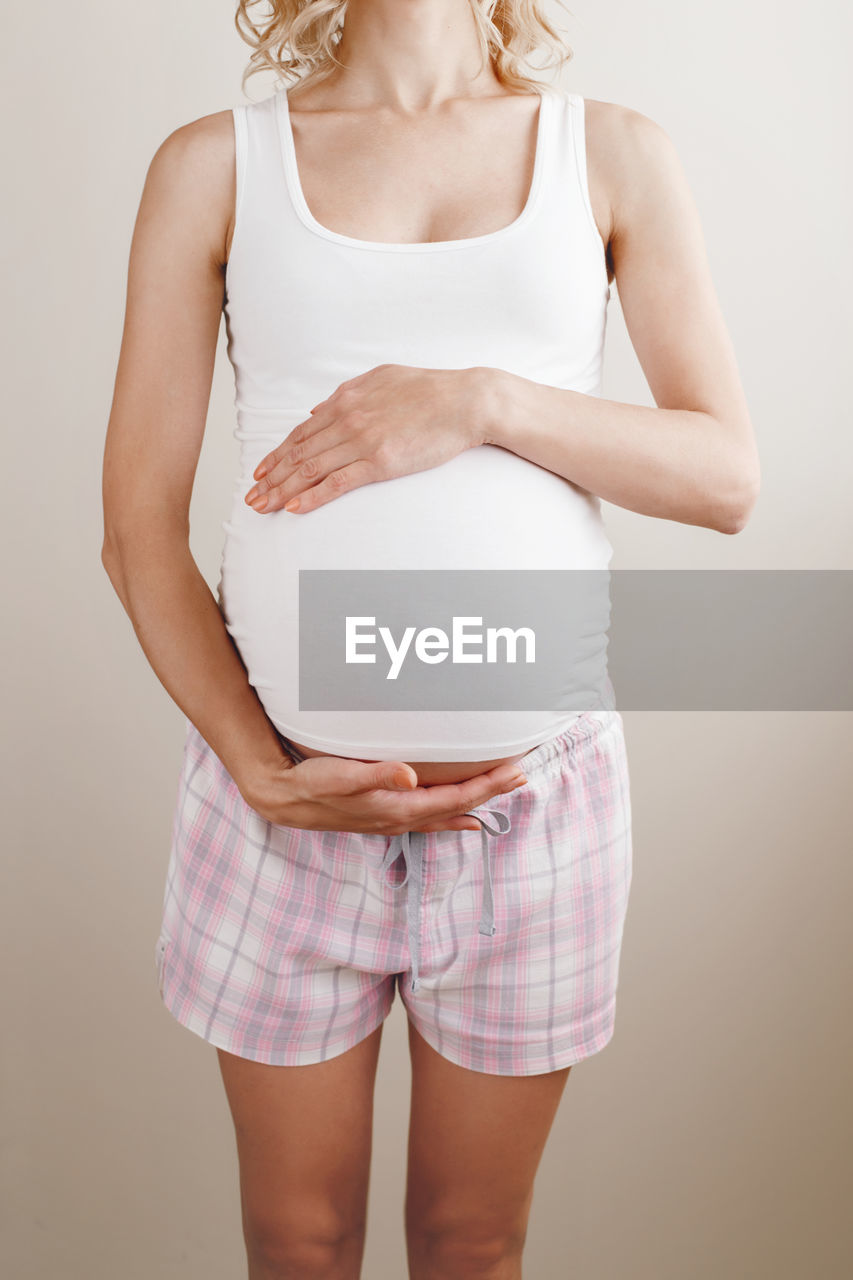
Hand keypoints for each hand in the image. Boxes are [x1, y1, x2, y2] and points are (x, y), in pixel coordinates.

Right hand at [242, 752, 527, 834]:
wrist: (284, 800)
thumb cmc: (311, 784)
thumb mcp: (340, 775)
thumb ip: (376, 775)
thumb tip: (411, 775)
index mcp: (397, 808)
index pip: (453, 798)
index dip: (484, 787)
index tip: (511, 771)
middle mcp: (401, 818)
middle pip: (457, 807)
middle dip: (490, 791)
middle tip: (521, 774)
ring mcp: (395, 820)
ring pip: (447, 815)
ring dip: (476, 803)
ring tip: (504, 791)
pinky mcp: (387, 816)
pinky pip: (431, 820)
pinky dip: (454, 818)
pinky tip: (466, 820)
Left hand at [243, 364, 489, 514]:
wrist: (464, 401)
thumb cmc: (429, 389)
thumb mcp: (381, 377)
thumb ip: (348, 392)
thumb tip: (319, 409)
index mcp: (346, 400)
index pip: (301, 433)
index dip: (276, 455)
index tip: (261, 472)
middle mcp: (347, 420)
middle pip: (298, 454)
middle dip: (271, 478)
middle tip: (251, 498)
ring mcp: (362, 442)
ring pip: (311, 469)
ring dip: (283, 490)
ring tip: (264, 507)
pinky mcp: (380, 462)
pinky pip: (337, 483)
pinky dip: (313, 496)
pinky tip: (295, 507)